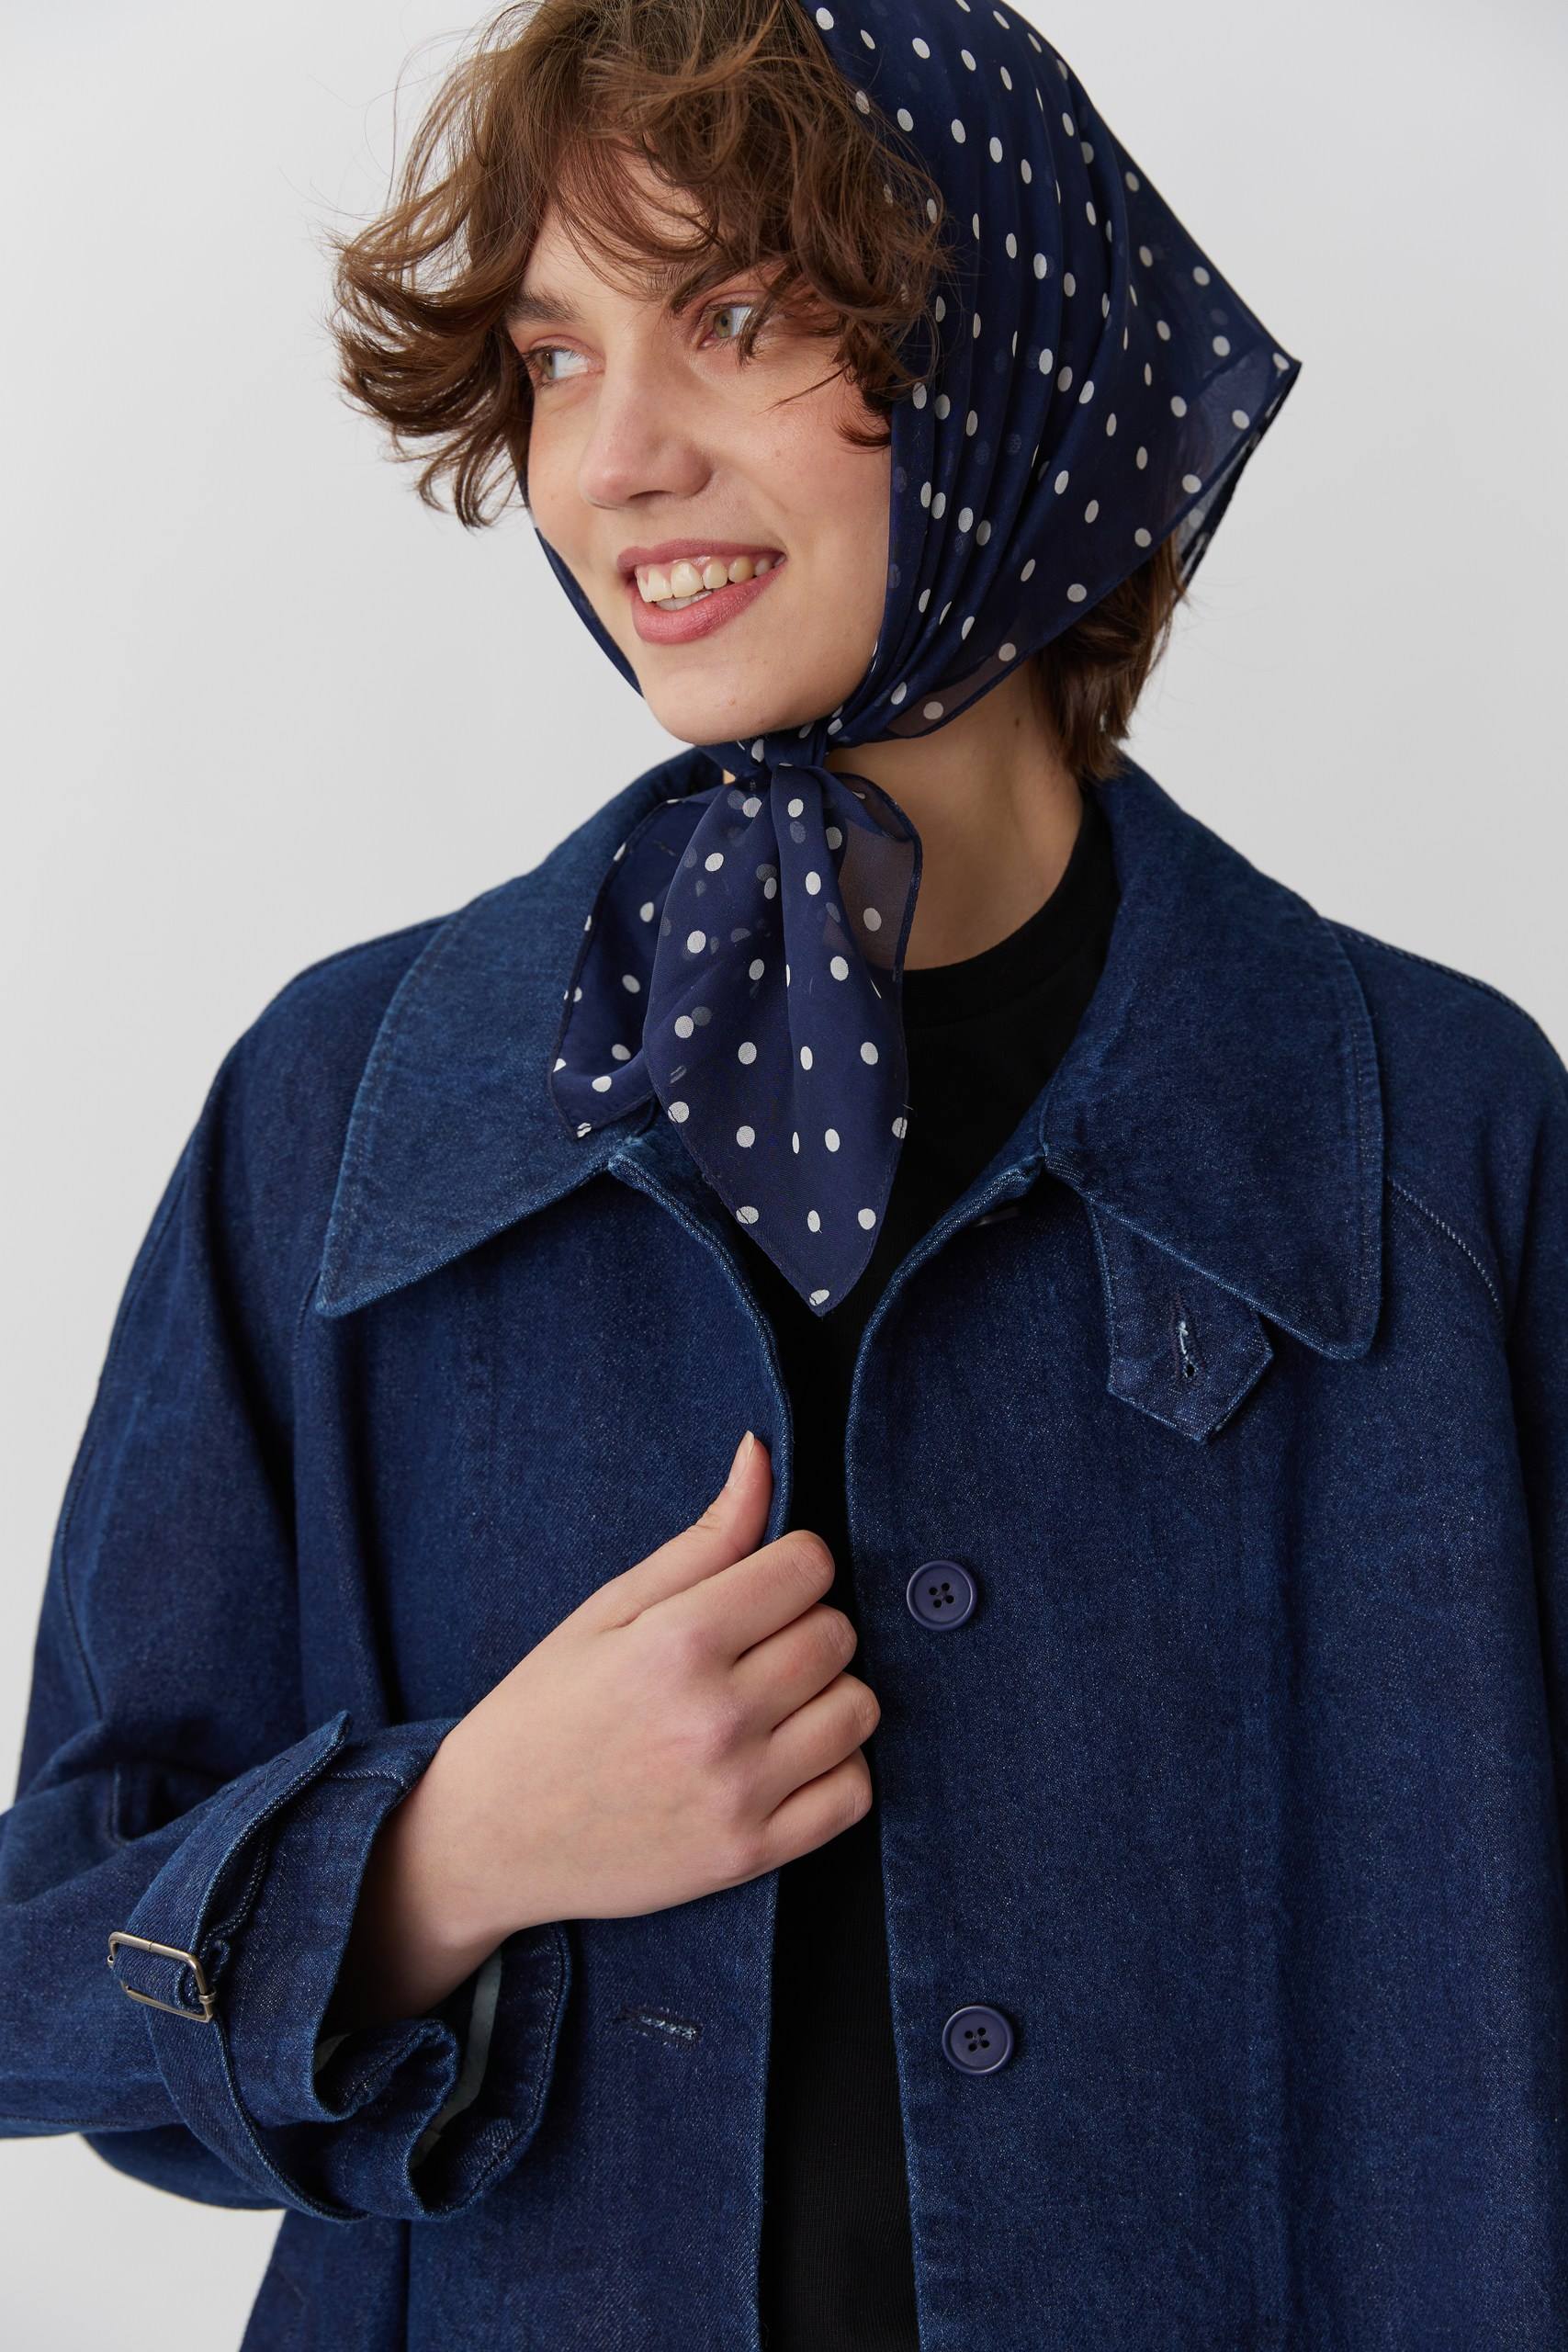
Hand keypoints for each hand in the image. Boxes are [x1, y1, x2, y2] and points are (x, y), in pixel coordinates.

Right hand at [434, 1429, 878, 1939]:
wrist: (491, 1836)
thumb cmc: (545, 1710)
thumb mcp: (608, 1610)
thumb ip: (703, 1538)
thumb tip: (760, 1454)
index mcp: (676, 1641)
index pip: (808, 1565)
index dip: (789, 1565)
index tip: (758, 1587)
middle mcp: (715, 1717)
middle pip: (837, 1633)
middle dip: (806, 1625)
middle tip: (753, 1648)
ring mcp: (737, 1792)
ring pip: (857, 1709)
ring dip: (828, 1695)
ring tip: (771, 1702)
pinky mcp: (749, 1854)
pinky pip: (853, 1793)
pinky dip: (835, 1769)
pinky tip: (786, 1758)